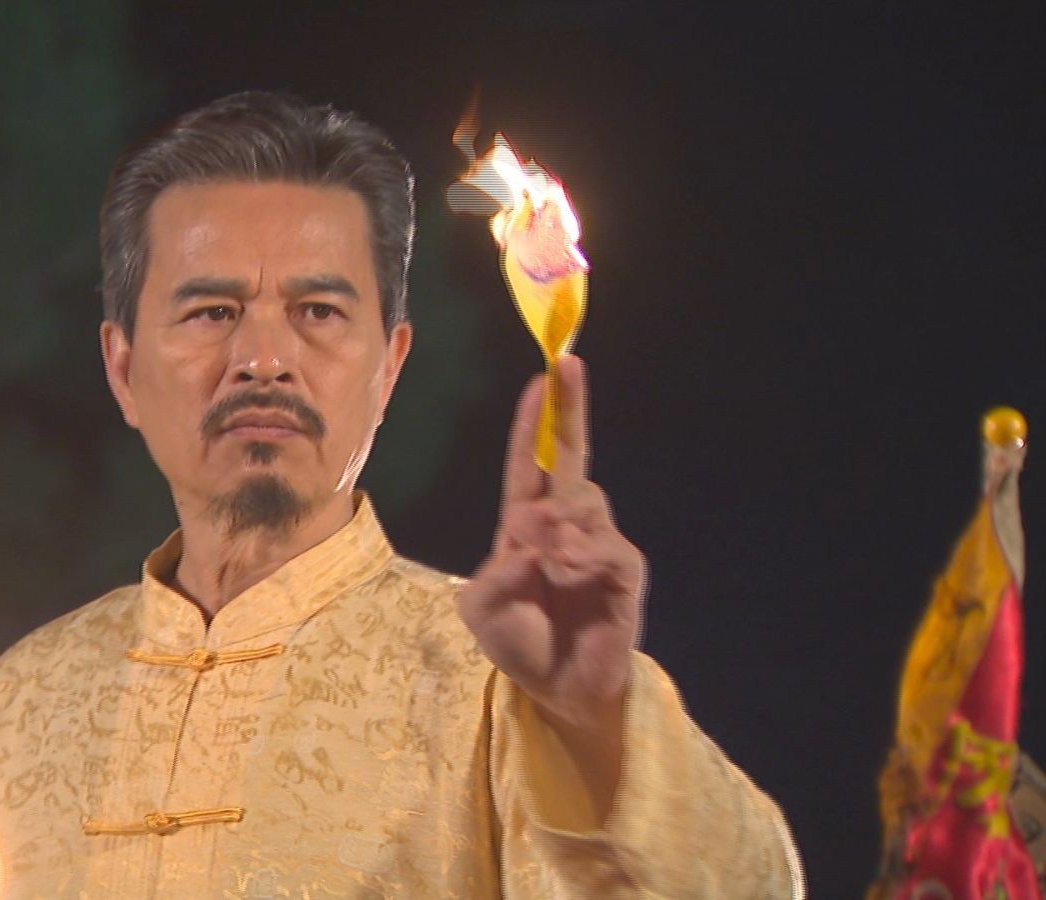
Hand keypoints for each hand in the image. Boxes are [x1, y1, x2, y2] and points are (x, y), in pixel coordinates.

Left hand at [457, 355, 645, 782]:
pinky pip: (608, 546)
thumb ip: (495, 573)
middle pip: (571, 458)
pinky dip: (583, 553)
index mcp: (525, 524)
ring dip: (559, 518)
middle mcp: (564, 525)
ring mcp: (596, 544)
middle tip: (568, 365)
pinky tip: (566, 566)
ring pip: (586, 501)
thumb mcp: (481, 608)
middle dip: (569, 410)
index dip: (534, 422)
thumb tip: (530, 539)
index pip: (530, 463)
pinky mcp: (624, 571)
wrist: (558, 688)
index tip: (542, 378)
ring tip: (541, 545)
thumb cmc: (518, 641)